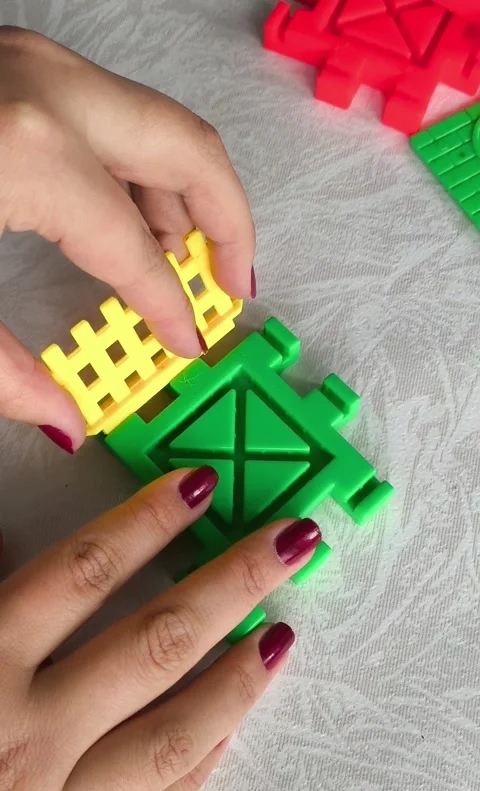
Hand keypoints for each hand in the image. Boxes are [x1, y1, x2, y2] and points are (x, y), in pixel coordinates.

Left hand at [0, 27, 254, 449]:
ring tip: (187, 264)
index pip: (139, 249)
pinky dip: (142, 169)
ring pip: (158, 125)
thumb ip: (0, 373)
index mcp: (31, 150)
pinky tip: (134, 219)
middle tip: (233, 288)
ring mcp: (32, 64)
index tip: (188, 346)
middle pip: (191, 150)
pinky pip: (115, 116)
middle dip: (229, 225)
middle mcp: (48, 88)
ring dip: (188, 196)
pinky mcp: (14, 65)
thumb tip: (64, 424)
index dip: (171, 309)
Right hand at [0, 466, 319, 790]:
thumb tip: (22, 542)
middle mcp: (22, 738)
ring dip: (237, 678)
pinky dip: (197, 764)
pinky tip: (230, 726)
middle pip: (155, 643)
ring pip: (172, 734)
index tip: (200, 486)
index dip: (148, 521)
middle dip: (232, 582)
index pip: (83, 574)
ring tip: (282, 632)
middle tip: (290, 540)